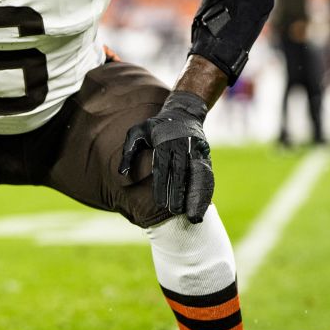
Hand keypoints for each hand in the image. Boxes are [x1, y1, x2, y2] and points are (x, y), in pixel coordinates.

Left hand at [118, 91, 213, 222]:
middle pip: (181, 173)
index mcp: (164, 141)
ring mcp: (196, 151)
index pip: (163, 167)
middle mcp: (182, 146)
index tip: (160, 203)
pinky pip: (207, 176)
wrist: (183, 113)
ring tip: (194, 216)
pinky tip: (204, 207)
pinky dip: (206, 192)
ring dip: (197, 196)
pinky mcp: (206, 156)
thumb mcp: (137, 132)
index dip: (163, 185)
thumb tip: (121, 173)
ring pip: (198, 176)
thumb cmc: (156, 127)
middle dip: (179, 193)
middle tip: (175, 211)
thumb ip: (128, 152)